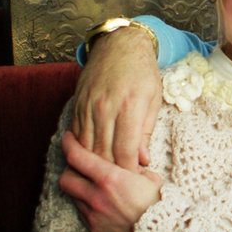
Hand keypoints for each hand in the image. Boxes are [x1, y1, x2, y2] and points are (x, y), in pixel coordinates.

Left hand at [59, 131, 162, 231]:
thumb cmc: (161, 206)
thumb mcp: (153, 179)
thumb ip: (136, 169)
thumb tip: (131, 165)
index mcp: (111, 178)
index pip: (77, 157)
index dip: (69, 144)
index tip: (69, 138)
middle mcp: (96, 196)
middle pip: (65, 177)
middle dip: (69, 169)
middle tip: (79, 165)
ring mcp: (93, 214)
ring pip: (72, 196)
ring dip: (79, 188)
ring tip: (92, 185)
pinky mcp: (93, 229)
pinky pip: (82, 212)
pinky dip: (87, 204)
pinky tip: (101, 202)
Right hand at [71, 25, 161, 169]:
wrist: (119, 46)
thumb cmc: (143, 73)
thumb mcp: (154, 100)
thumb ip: (146, 131)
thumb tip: (143, 160)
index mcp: (129, 108)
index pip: (125, 151)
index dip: (128, 171)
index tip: (134, 181)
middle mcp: (105, 108)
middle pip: (103, 153)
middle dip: (112, 172)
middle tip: (121, 184)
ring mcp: (88, 107)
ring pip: (87, 147)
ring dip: (95, 164)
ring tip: (105, 176)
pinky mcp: (77, 105)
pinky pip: (77, 135)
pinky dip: (83, 149)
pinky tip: (90, 159)